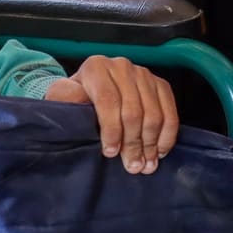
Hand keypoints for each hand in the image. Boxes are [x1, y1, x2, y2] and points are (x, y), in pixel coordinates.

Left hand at [46, 56, 179, 173]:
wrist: (89, 90)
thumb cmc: (74, 99)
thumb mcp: (61, 98)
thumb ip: (65, 100)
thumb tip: (77, 106)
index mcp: (96, 67)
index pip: (108, 100)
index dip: (111, 130)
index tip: (110, 153)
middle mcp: (122, 66)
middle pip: (133, 110)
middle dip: (133, 143)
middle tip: (132, 166)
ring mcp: (143, 74)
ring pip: (153, 113)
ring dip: (151, 143)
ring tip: (146, 164)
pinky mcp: (159, 84)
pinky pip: (170, 111)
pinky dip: (167, 135)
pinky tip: (160, 151)